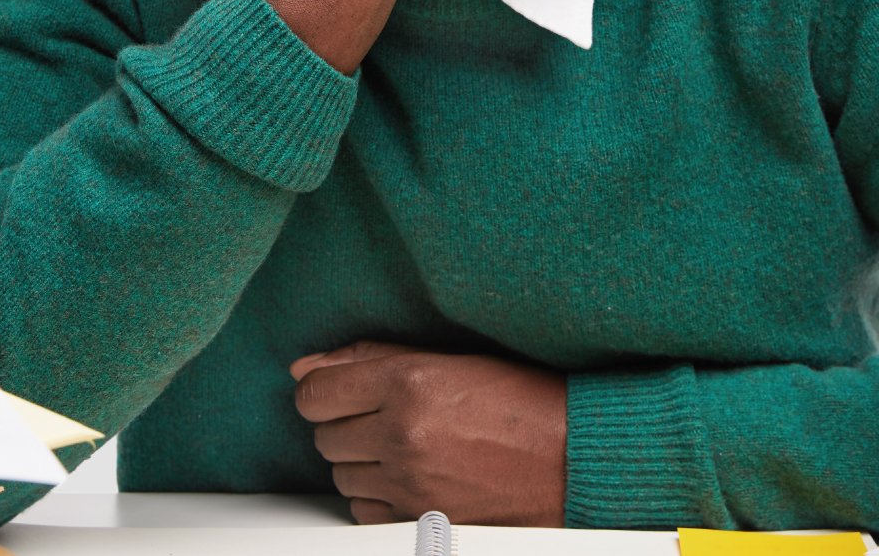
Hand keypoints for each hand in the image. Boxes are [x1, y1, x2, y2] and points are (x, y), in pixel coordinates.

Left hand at [291, 341, 567, 526]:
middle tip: (382, 417)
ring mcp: (410, 483)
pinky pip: (363, 511)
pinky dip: (377, 496)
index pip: (316, 392)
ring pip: (341, 475)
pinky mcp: (418, 520)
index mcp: (410, 383)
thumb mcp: (452, 360)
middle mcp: (404, 433)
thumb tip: (307, 366)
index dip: (319, 391)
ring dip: (362, 461)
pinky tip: (408, 477)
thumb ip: (372, 358)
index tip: (332, 392)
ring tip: (402, 447)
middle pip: (325, 436)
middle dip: (345, 425)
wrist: (571, 459)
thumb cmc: (523, 404)